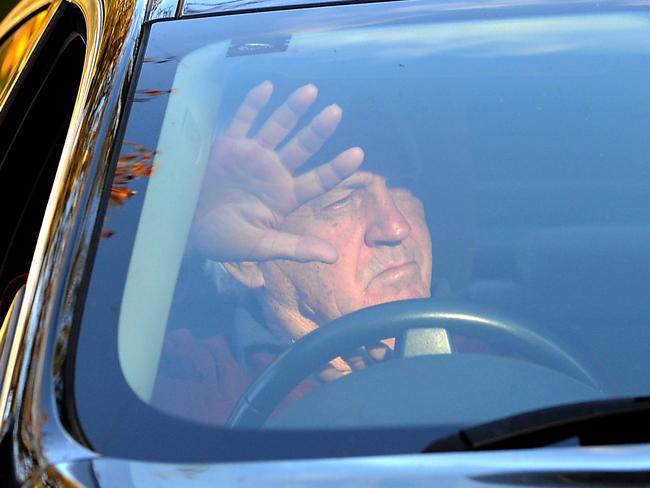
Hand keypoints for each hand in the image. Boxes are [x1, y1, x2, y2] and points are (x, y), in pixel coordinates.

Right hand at [193, 81, 363, 262]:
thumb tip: (332, 257)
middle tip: (336, 112)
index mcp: (286, 196)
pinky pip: (244, 120)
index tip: (357, 154)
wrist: (188, 227)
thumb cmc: (226, 240)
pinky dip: (254, 104)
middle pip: (302, 148)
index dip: (337, 168)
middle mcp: (274, 172)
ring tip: (311, 91)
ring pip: (277, 128)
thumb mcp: (261, 246)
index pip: (318, 180)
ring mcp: (253, 156)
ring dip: (292, 110)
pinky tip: (267, 87)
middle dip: (318, 130)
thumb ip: (295, 248)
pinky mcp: (229, 145)